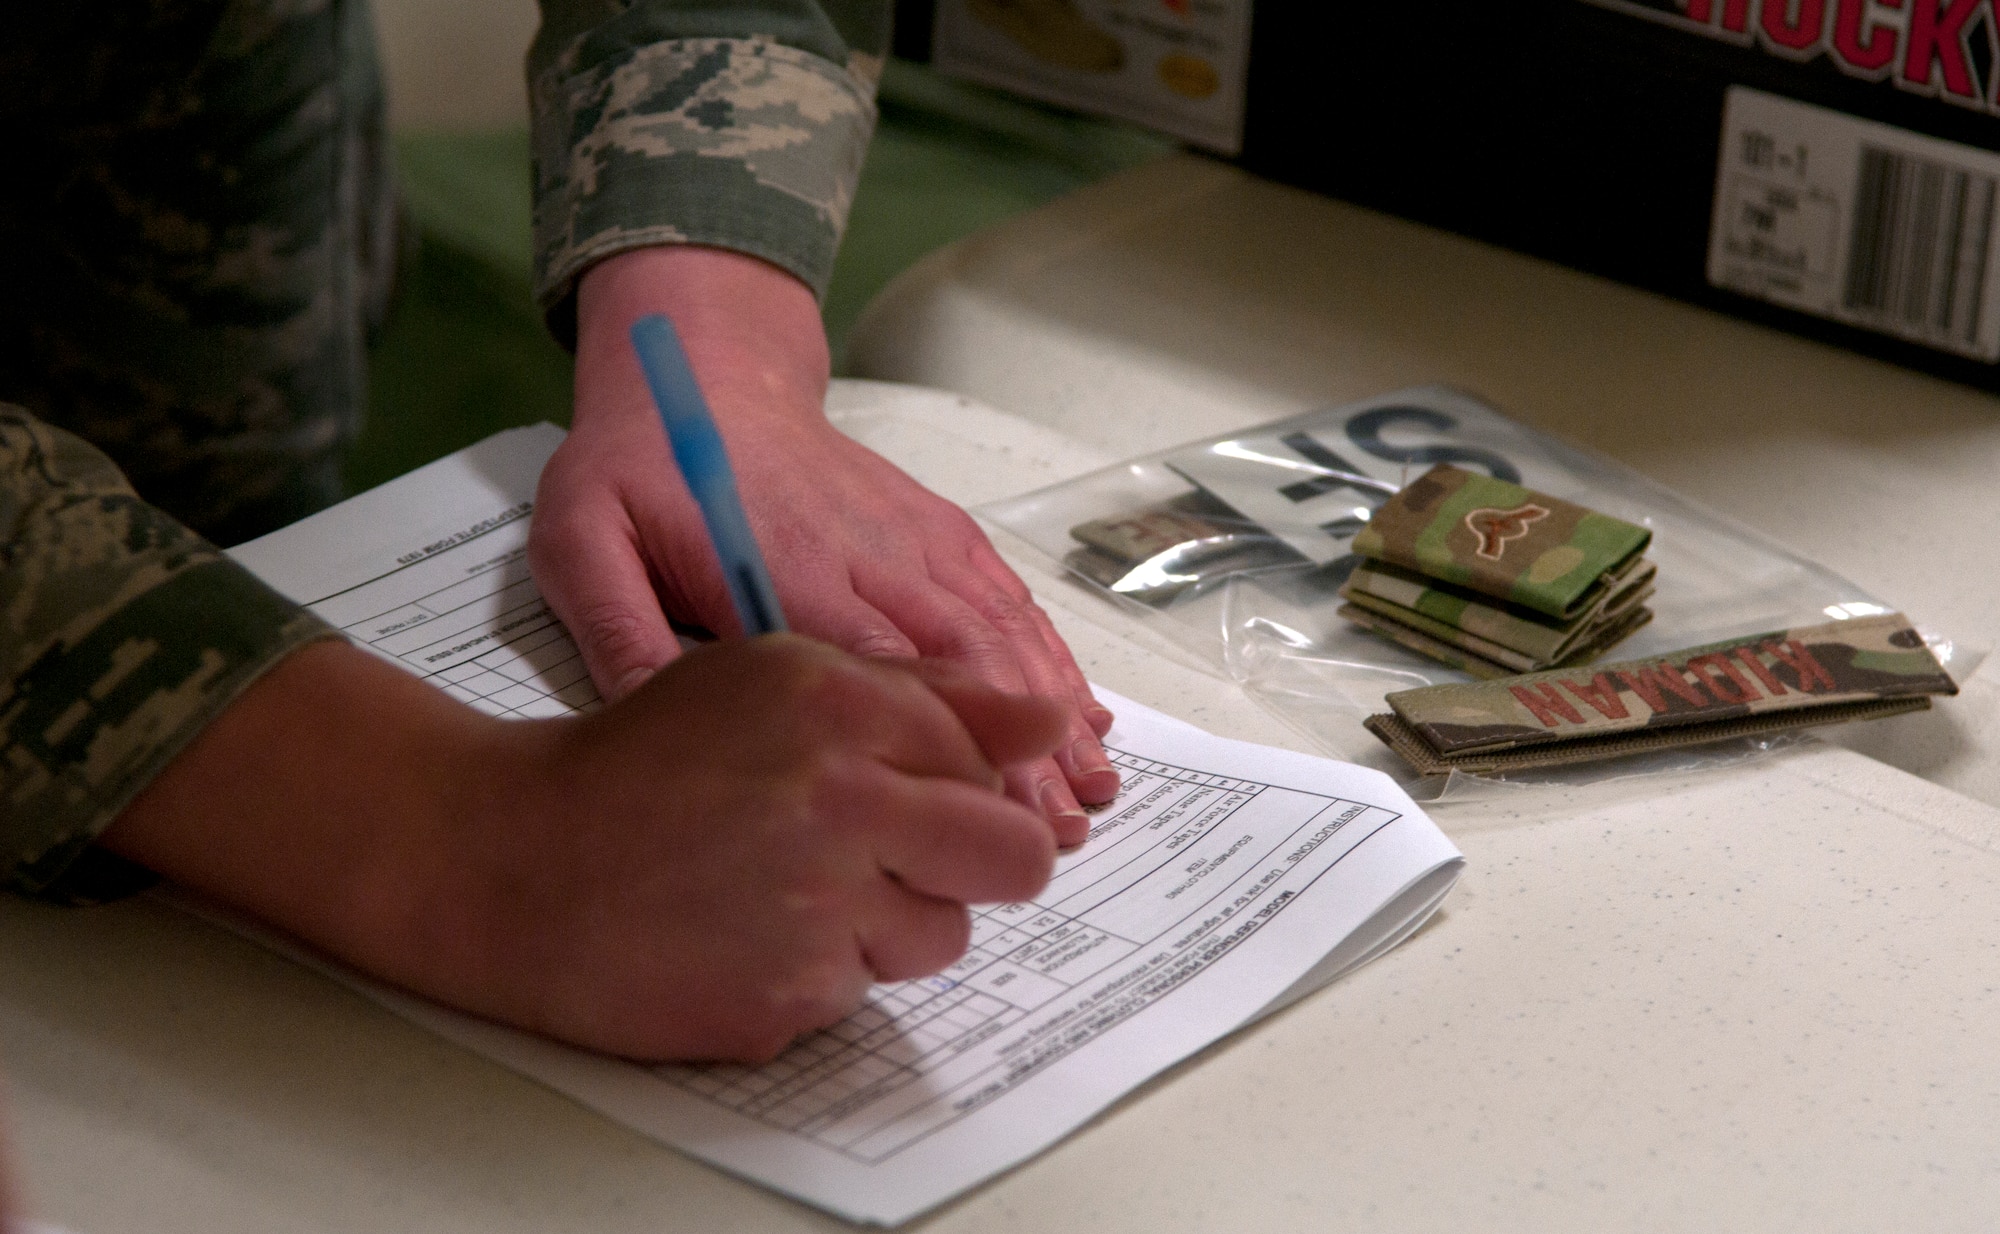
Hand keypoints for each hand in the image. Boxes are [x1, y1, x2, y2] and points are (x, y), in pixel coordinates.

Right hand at [102, 636, 1065, 1059]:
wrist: (515, 862)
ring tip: (797, 889)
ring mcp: (817, 911)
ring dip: (894, 920)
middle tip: (914, 858)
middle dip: (985, 861)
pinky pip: (863, 992)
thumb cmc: (644, 762)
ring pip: (943, 936)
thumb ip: (923, 693)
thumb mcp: (776, 679)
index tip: (918, 792)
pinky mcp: (788, 1000)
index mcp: (842, 708)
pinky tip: (751, 934)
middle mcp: (842, 804)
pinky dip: (823, 970)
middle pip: (1015, 859)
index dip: (964, 782)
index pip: (993, 761)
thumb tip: (1054, 718)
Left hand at [528, 247, 1119, 844]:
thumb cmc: (640, 465)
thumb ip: (617, 631)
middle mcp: (869, 554)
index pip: (885, 669)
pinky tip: (1081, 711)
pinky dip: (1048, 655)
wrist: (704, 369)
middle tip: (1061, 834)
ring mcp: (911, 537)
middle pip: (964, 661)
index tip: (987, 814)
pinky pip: (1004, 597)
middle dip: (1021, 749)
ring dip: (1051, 710)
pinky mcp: (934, 526)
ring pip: (1000, 631)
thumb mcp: (584, 541)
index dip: (947, 745)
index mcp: (786, 569)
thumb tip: (656, 735)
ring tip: (1094, 789)